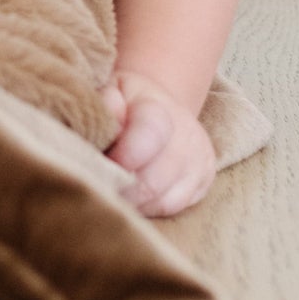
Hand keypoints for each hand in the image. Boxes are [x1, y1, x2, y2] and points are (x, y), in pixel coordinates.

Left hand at [102, 68, 216, 216]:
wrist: (161, 106)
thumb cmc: (126, 101)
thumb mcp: (110, 90)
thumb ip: (106, 103)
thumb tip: (109, 124)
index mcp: (159, 108)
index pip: (149, 136)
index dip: (122, 157)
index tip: (95, 164)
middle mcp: (187, 135)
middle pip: (153, 179)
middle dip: (119, 187)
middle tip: (94, 187)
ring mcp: (199, 161)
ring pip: (163, 199)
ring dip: (132, 203)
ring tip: (109, 195)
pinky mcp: (204, 181)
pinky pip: (174, 207)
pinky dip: (147, 208)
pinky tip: (130, 200)